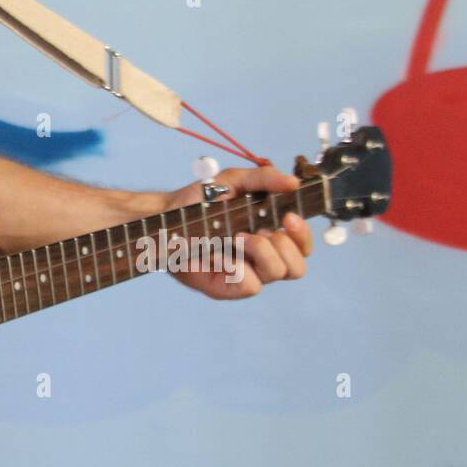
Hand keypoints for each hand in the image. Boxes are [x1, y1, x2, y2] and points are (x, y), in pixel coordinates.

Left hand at [161, 164, 313, 299]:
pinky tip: (218, 253)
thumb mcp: (232, 181)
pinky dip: (238, 267)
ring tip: (236, 237)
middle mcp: (261, 257)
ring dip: (261, 251)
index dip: (303, 234)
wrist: (164, 218)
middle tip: (262, 229)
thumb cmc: (199, 201)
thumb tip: (294, 182)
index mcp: (269, 233)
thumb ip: (264, 178)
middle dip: (285, 246)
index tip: (289, 216)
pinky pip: (251, 286)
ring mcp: (245, 274)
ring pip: (276, 273)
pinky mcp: (227, 288)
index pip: (302, 245)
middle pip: (297, 267)